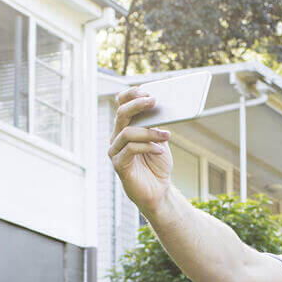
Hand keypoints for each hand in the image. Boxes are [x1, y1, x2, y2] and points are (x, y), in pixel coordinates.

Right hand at [109, 87, 173, 213]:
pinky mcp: (119, 165)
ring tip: (166, 135)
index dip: (131, 95)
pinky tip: (160, 150)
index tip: (146, 90)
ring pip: (127, 132)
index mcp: (125, 127)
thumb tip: (161, 106)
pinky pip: (130, 150)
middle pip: (121, 114)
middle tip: (154, 101)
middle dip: (137, 105)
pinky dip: (147, 147)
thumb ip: (156, 125)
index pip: (121, 104)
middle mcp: (116, 137)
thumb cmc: (158, 164)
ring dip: (149, 131)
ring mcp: (115, 151)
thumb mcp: (160, 140)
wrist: (158, 190)